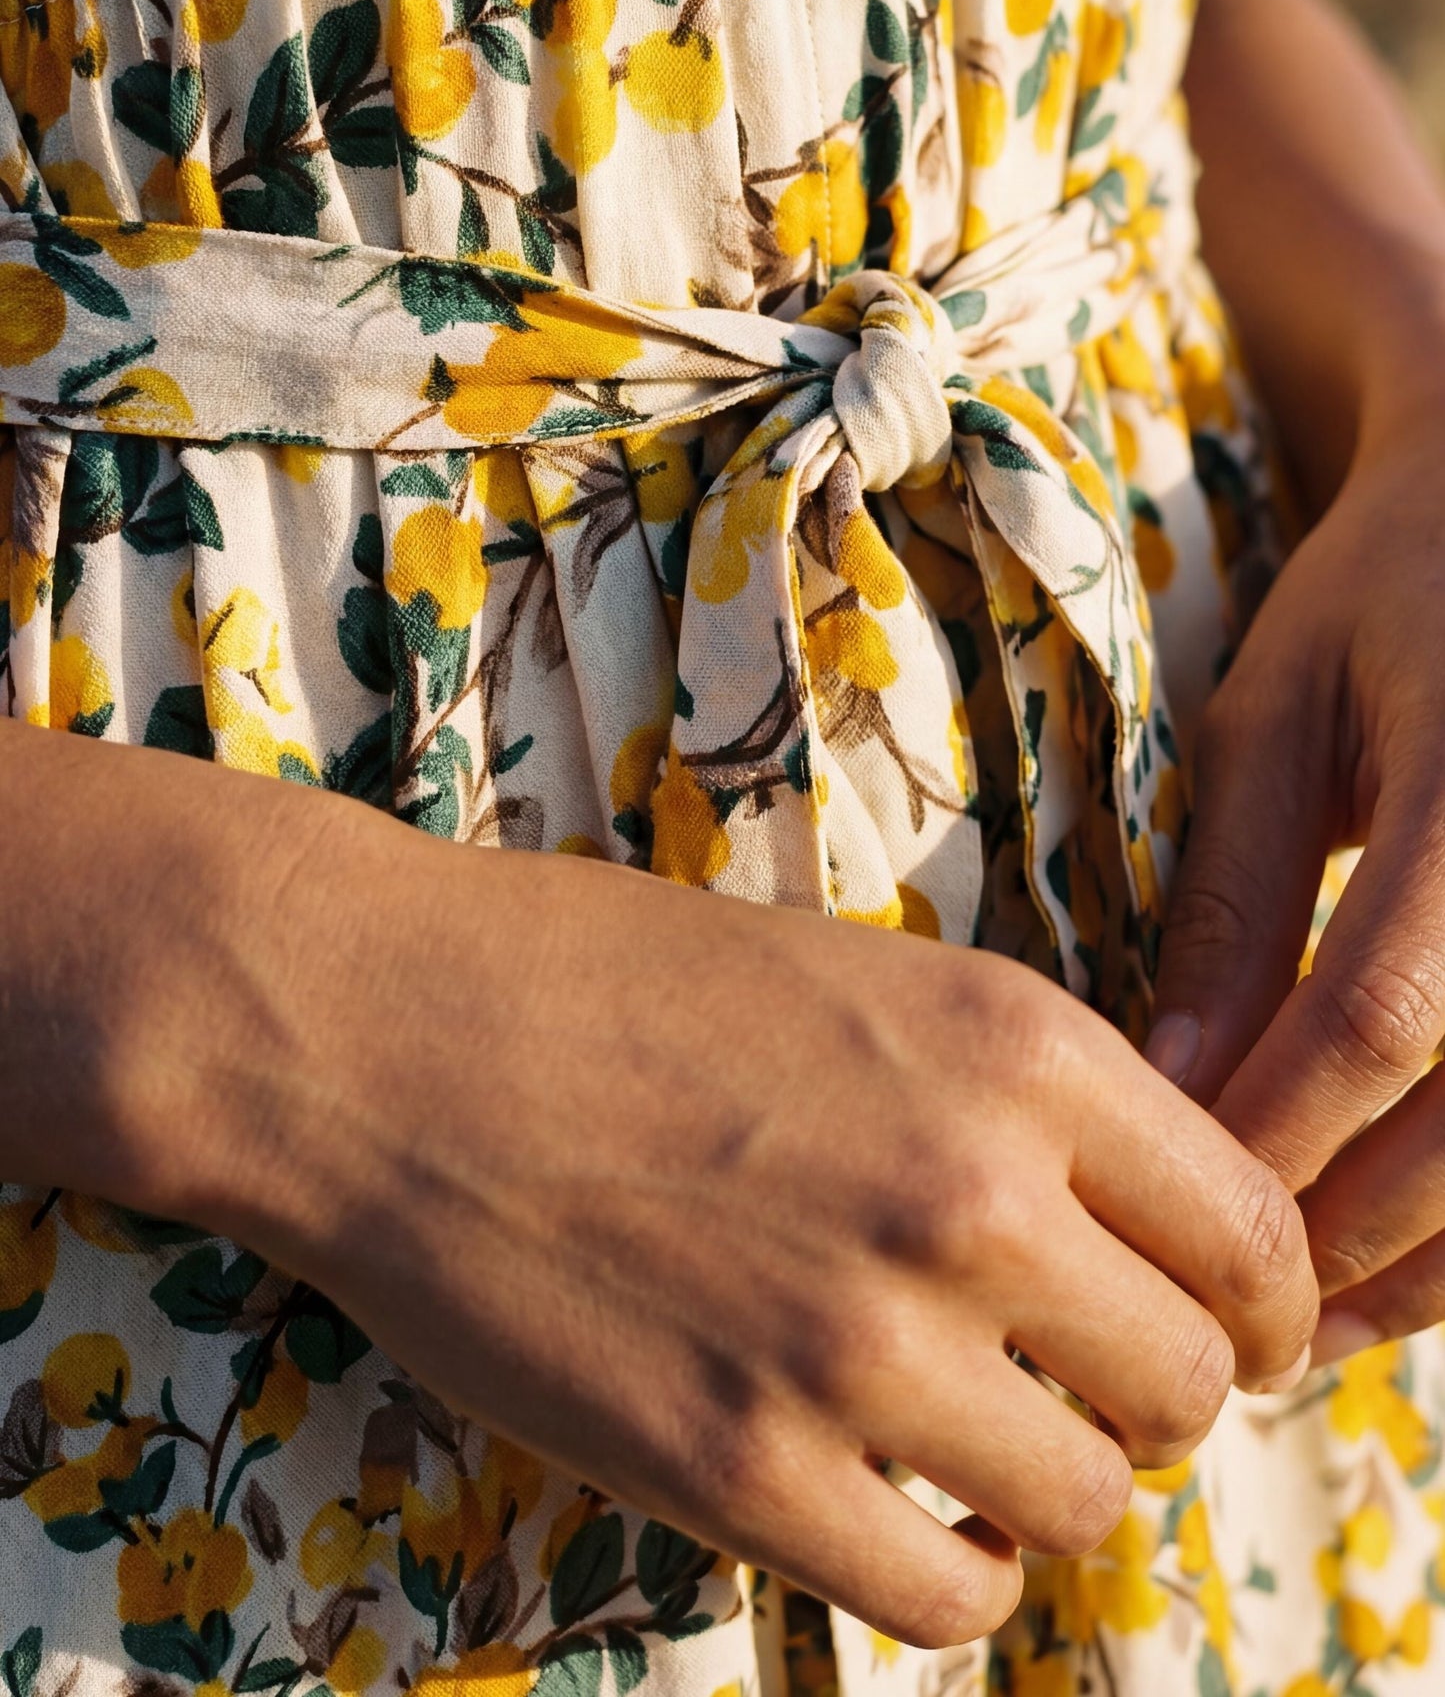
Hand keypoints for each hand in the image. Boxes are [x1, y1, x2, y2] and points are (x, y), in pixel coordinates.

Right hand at [0, 726, 1315, 1646]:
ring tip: (964, 1440)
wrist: (391, 1029)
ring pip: (1087, 1504)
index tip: (1226, 1334)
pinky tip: (884, 1499)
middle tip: (1072, 1387)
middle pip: (1191, 1385)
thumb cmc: (615, 981)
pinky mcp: (744, 1471)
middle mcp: (972, 1196)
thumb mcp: (864, 978)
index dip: (1263, 1308)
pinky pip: (950, 1598)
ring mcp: (859, 1345)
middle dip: (1153, 1400)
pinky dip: (946, 1567)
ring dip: (1046, 1486)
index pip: (1253, 1233)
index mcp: (1016, 1049)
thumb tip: (1145, 1245)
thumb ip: (1019, 1100)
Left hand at [1147, 407, 1444, 1365]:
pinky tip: (1413, 1257)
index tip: (1173, 1229)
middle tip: (1234, 1324)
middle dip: (1355, 1239)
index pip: (1381, 1016)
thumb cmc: (1391, 600)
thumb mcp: (1280, 720)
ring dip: (1442, 1264)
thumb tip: (1167, 1087)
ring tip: (1319, 1324)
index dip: (1277, 1142)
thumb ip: (1233, 901)